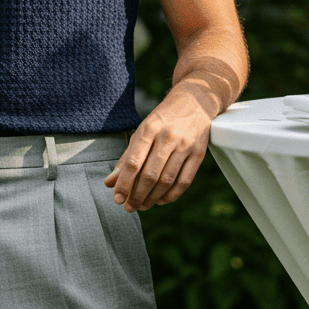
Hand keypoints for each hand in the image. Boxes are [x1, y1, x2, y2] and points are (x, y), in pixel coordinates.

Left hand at [103, 87, 214, 211]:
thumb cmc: (162, 120)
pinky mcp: (199, 153)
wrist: (194, 101)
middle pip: (150, 175)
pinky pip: (184, 181)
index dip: (124, 184)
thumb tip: (109, 183)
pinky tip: (161, 200)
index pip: (133, 162)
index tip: (117, 199)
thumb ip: (126, 158)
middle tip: (130, 207)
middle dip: (137, 195)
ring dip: (153, 198)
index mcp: (149, 129)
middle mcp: (167, 137)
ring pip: (167, 180)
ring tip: (143, 206)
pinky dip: (172, 195)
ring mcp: (185, 145)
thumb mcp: (142, 132)